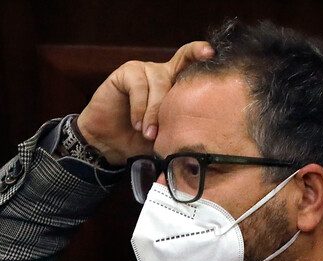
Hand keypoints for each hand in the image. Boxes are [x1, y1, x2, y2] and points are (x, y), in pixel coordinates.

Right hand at [75, 41, 213, 165]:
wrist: (110, 145)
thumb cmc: (141, 141)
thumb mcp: (167, 136)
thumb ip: (181, 126)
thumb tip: (201, 133)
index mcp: (175, 84)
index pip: (191, 62)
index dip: (200, 53)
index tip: (211, 52)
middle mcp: (161, 73)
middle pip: (179, 71)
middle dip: (178, 99)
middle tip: (166, 131)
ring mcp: (143, 71)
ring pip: (159, 83)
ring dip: (154, 112)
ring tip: (148, 134)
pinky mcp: (125, 73)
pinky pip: (138, 86)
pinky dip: (139, 108)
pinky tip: (136, 124)